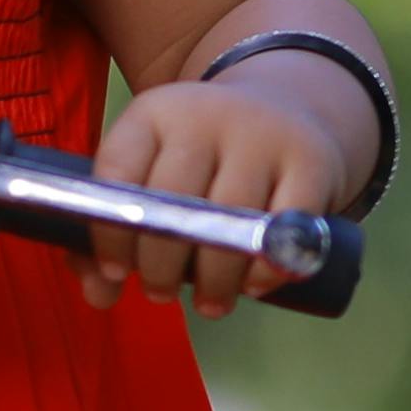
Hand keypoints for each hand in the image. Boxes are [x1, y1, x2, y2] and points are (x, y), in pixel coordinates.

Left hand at [84, 74, 355, 314]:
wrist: (287, 108)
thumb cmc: (202, 159)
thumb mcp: (152, 171)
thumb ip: (110, 233)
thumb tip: (99, 296)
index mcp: (155, 112)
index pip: (117, 172)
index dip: (109, 233)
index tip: (116, 272)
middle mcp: (207, 114)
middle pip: (173, 202)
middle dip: (160, 265)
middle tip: (160, 293)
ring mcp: (263, 134)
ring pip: (229, 221)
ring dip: (214, 278)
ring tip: (208, 302)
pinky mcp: (311, 159)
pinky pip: (283, 229)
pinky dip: (264, 269)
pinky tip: (251, 285)